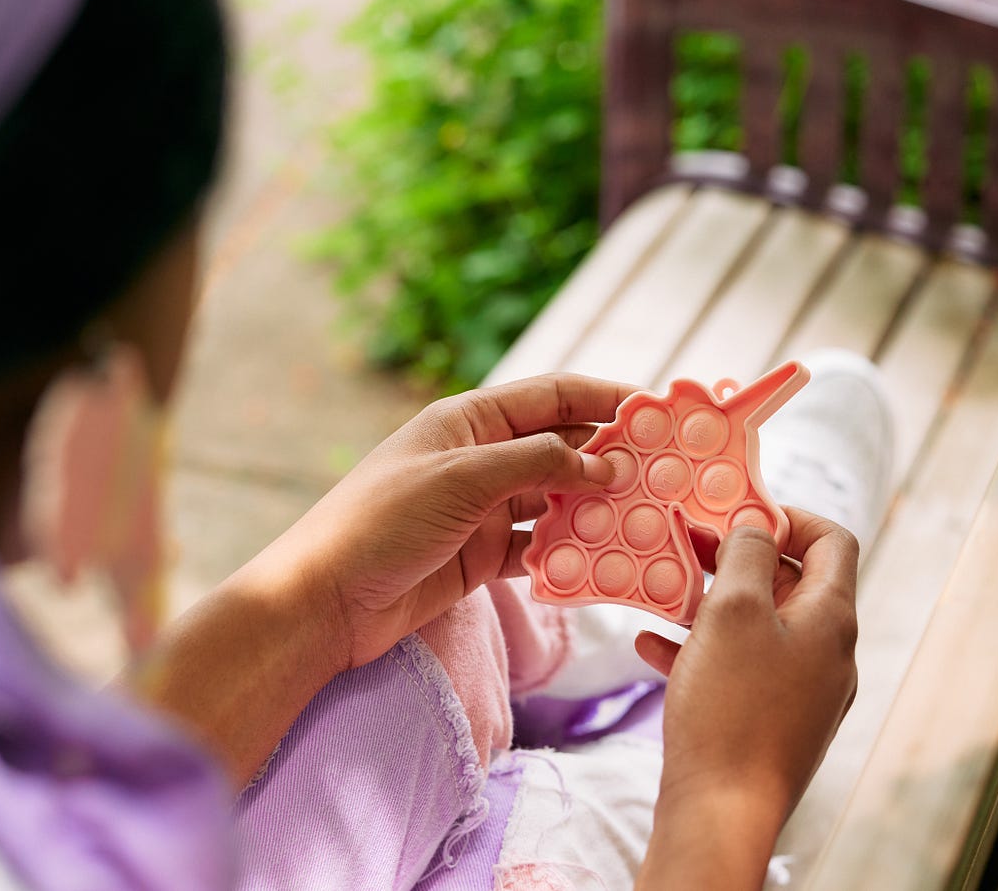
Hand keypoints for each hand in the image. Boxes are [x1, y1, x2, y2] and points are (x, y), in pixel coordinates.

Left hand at [132, 372, 632, 786]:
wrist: (324, 601)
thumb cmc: (379, 522)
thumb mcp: (461, 481)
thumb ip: (537, 466)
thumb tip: (608, 465)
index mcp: (468, 420)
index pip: (552, 395)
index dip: (606, 398)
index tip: (661, 411)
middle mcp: (479, 458)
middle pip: (562, 448)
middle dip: (614, 459)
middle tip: (673, 475)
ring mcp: (482, 509)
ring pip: (557, 501)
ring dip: (599, 510)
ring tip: (652, 520)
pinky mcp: (481, 557)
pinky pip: (540, 549)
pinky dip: (571, 555)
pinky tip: (606, 564)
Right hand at [634, 509, 858, 887]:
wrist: (723, 810)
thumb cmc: (730, 707)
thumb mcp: (732, 611)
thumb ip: (745, 555)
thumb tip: (755, 526)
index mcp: (831, 619)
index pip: (833, 541)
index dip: (787, 515)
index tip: (735, 512)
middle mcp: (828, 653)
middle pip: (792, 582)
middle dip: (737, 558)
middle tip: (687, 544)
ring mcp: (803, 690)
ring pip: (760, 624)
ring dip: (712, 600)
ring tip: (665, 591)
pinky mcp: (771, 720)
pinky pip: (739, 666)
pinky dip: (700, 647)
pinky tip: (651, 645)